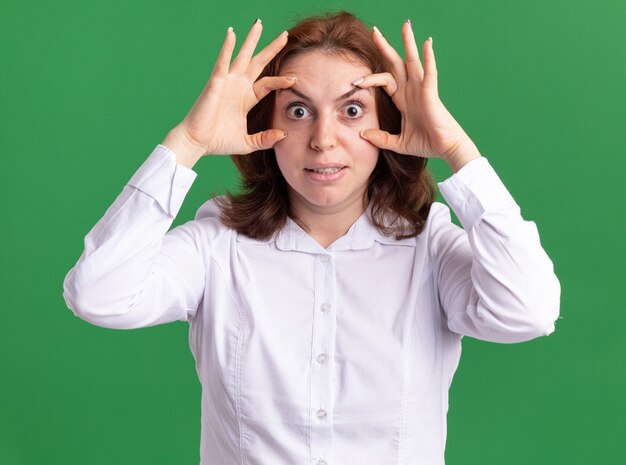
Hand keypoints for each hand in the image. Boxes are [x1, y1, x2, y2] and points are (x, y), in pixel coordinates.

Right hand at [164, 20, 295, 165]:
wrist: (198, 143)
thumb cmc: (218, 142)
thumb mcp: (248, 143)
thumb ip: (265, 139)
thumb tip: (283, 135)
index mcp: (246, 98)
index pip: (268, 84)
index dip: (281, 80)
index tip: (295, 78)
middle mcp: (238, 86)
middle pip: (258, 63)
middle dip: (271, 49)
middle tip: (284, 35)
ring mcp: (227, 82)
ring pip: (242, 56)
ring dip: (250, 40)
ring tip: (258, 24)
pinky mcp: (216, 82)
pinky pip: (223, 62)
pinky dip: (226, 47)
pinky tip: (231, 33)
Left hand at [356, 21, 480, 171]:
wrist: (445, 149)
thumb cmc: (426, 144)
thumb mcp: (398, 143)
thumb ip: (381, 138)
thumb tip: (363, 134)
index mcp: (403, 99)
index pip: (384, 80)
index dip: (369, 78)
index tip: (354, 80)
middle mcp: (411, 90)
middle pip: (396, 63)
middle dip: (385, 48)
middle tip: (374, 31)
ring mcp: (421, 90)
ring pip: (413, 61)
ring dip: (409, 43)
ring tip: (405, 25)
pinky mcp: (431, 94)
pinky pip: (429, 72)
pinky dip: (429, 57)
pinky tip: (427, 43)